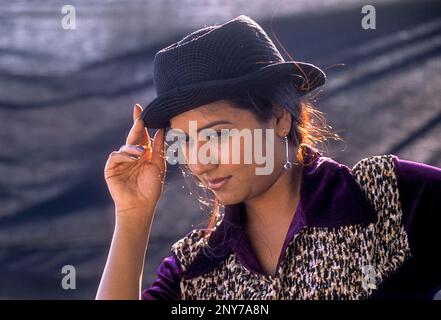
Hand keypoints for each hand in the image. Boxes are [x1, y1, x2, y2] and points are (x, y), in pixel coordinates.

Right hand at [104, 104, 165, 218]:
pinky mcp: (111, 168)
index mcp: (144, 154)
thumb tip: (162, 129)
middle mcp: (131, 155)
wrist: (140, 206)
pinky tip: (134, 159)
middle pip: (133, 136)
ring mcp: (121, 161)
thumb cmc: (151, 188)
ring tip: (142, 154)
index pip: (142, 134)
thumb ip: (159, 148)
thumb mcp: (158, 165)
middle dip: (136, 126)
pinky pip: (116, 156)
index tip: (139, 108)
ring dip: (134, 147)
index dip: (140, 121)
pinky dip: (124, 155)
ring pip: (125, 145)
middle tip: (140, 117)